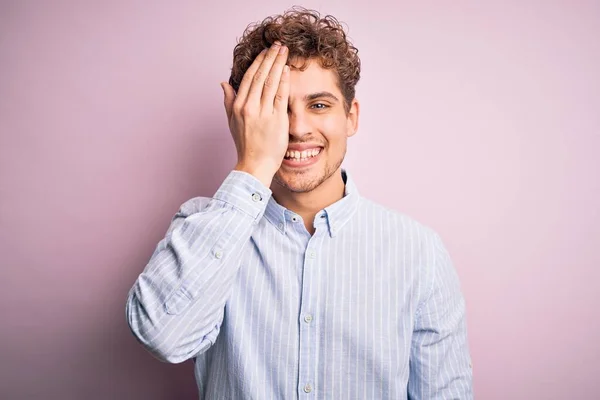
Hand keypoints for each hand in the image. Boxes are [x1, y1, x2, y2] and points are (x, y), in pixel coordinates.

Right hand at [221, 41, 289, 186]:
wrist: (254, 164)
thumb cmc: (245, 145)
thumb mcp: (232, 122)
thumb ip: (228, 101)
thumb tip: (223, 83)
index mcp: (239, 106)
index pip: (249, 78)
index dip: (258, 62)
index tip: (265, 52)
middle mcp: (249, 107)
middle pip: (261, 76)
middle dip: (270, 58)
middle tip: (278, 45)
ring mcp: (263, 113)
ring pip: (271, 82)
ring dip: (278, 64)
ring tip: (284, 52)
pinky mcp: (276, 120)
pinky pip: (280, 95)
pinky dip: (284, 81)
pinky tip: (287, 70)